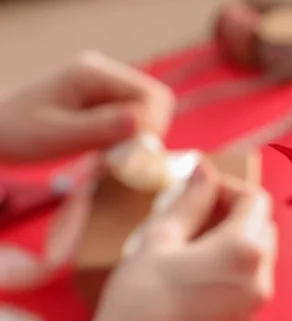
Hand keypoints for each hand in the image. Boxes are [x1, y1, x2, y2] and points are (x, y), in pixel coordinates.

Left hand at [0, 51, 173, 162]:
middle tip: (129, 157)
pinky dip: (130, 138)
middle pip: (155, 100)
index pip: (151, 95)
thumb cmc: (17, 132)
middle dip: (150, 131)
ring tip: (116, 156)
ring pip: (148, 110)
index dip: (153, 125)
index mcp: (93, 74)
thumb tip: (143, 124)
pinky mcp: (103, 101)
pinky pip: (134, 117)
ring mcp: (104, 86)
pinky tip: (110, 152)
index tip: (136, 154)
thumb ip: (100, 128)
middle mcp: (104, 74)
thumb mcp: (57, 135)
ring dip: (141, 136)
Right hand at [88, 157, 276, 320]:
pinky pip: (254, 278)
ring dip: (238, 236)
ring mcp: (257, 301)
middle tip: (199, 211)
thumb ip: (190, 200)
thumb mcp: (161, 238)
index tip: (202, 189)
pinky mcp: (247, 319)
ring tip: (198, 239)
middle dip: (236, 210)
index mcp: (243, 249)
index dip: (230, 186)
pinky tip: (203, 267)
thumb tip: (204, 170)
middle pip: (263, 224)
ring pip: (261, 252)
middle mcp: (260, 275)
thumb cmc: (140, 298)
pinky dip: (237, 263)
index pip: (255, 199)